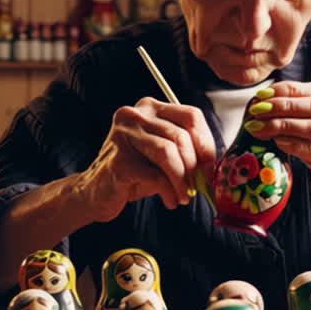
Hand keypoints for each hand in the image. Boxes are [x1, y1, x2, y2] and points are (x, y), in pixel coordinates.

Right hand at [76, 97, 217, 220]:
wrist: (96, 193)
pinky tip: (170, 201)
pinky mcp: (118, 160)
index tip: (210, 169)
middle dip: (195, 166)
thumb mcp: (163, 155)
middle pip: (180, 135)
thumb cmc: (135, 174)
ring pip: (168, 153)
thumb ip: (186, 150)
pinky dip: (170, 192)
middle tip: (198, 187)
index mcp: (150, 108)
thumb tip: (214, 164)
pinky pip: (156, 176)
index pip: (191, 116)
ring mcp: (123, 135)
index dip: (206, 144)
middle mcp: (134, 114)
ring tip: (184, 197)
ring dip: (183, 181)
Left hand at [245, 81, 310, 213]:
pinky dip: (290, 143)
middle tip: (258, 108)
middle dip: (284, 105)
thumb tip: (268, 99)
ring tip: (259, 124)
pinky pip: (310, 151)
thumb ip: (305, 111)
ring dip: (282, 124)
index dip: (290, 90)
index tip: (264, 93)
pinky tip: (275, 140)